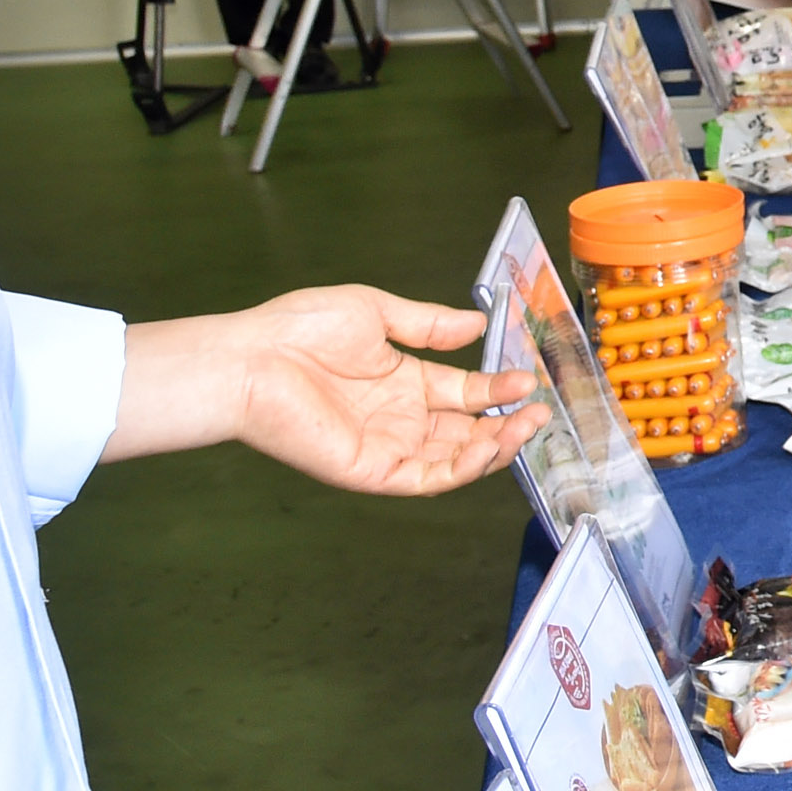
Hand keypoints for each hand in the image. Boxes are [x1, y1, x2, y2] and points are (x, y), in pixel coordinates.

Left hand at [106, 287, 541, 493]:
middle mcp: (401, 419)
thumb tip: (478, 324)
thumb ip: (429, 324)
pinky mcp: (372, 470)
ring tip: (527, 424)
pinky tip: (490, 446)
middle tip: (541, 409)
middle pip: (468, 430)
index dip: (498, 388)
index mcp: (403, 382)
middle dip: (508, 421)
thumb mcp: (376, 313)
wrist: (250, 360)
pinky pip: (428, 477)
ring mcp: (388, 447)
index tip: (529, 377)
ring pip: (456, 458)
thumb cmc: (299, 329)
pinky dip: (463, 468)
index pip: (463, 393)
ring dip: (496, 446)